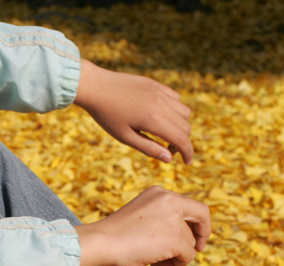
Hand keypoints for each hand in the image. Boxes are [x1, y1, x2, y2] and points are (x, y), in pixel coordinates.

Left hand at [74, 60, 192, 163]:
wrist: (96, 87)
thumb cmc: (106, 115)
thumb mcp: (124, 136)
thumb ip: (148, 148)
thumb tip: (168, 159)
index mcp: (153, 120)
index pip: (181, 139)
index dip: (187, 152)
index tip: (187, 162)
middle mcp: (161, 104)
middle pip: (185, 127)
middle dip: (182, 142)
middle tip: (167, 151)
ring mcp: (160, 92)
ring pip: (184, 112)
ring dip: (181, 126)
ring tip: (165, 134)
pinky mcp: (157, 85)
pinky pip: (176, 99)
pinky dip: (175, 111)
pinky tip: (161, 117)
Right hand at [76, 187, 210, 265]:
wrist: (101, 242)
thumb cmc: (114, 235)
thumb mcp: (142, 217)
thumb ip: (163, 220)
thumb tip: (186, 240)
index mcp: (160, 193)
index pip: (194, 206)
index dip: (200, 224)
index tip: (195, 238)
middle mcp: (170, 200)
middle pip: (197, 223)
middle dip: (194, 240)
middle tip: (188, 253)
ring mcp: (174, 219)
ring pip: (190, 243)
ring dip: (175, 256)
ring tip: (154, 262)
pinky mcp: (176, 239)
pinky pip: (187, 256)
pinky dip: (175, 265)